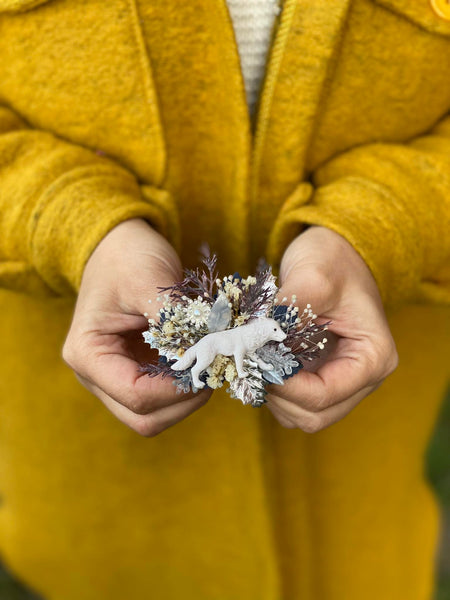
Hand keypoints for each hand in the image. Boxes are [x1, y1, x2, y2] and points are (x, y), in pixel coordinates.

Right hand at [62, 218, 210, 436]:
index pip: (135, 394)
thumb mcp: (148, 280)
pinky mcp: (136, 373)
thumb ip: (173, 319)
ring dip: (186, 399)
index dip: (176, 389)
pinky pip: (162, 398)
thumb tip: (208, 349)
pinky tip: (202, 363)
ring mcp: (115, 377)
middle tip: (213, 373)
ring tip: (209, 367)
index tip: (207, 367)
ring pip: (154, 415)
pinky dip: (185, 389)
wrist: (119, 246)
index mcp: (88, 353)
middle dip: (183, 402)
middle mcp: (96, 374)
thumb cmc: (128, 258)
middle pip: (143, 418)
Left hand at [265, 226, 398, 432]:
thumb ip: (289, 309)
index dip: (285, 386)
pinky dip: (272, 389)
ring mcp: (341, 380)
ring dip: (272, 395)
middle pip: (314, 415)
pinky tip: (260, 360)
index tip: (256, 359)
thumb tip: (257, 340)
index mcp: (373, 357)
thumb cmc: (331, 260)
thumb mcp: (313, 277)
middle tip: (252, 362)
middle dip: (277, 394)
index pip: (325, 395)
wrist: (334, 253)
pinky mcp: (320, 376)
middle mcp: (362, 378)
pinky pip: (293, 401)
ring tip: (255, 359)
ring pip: (301, 414)